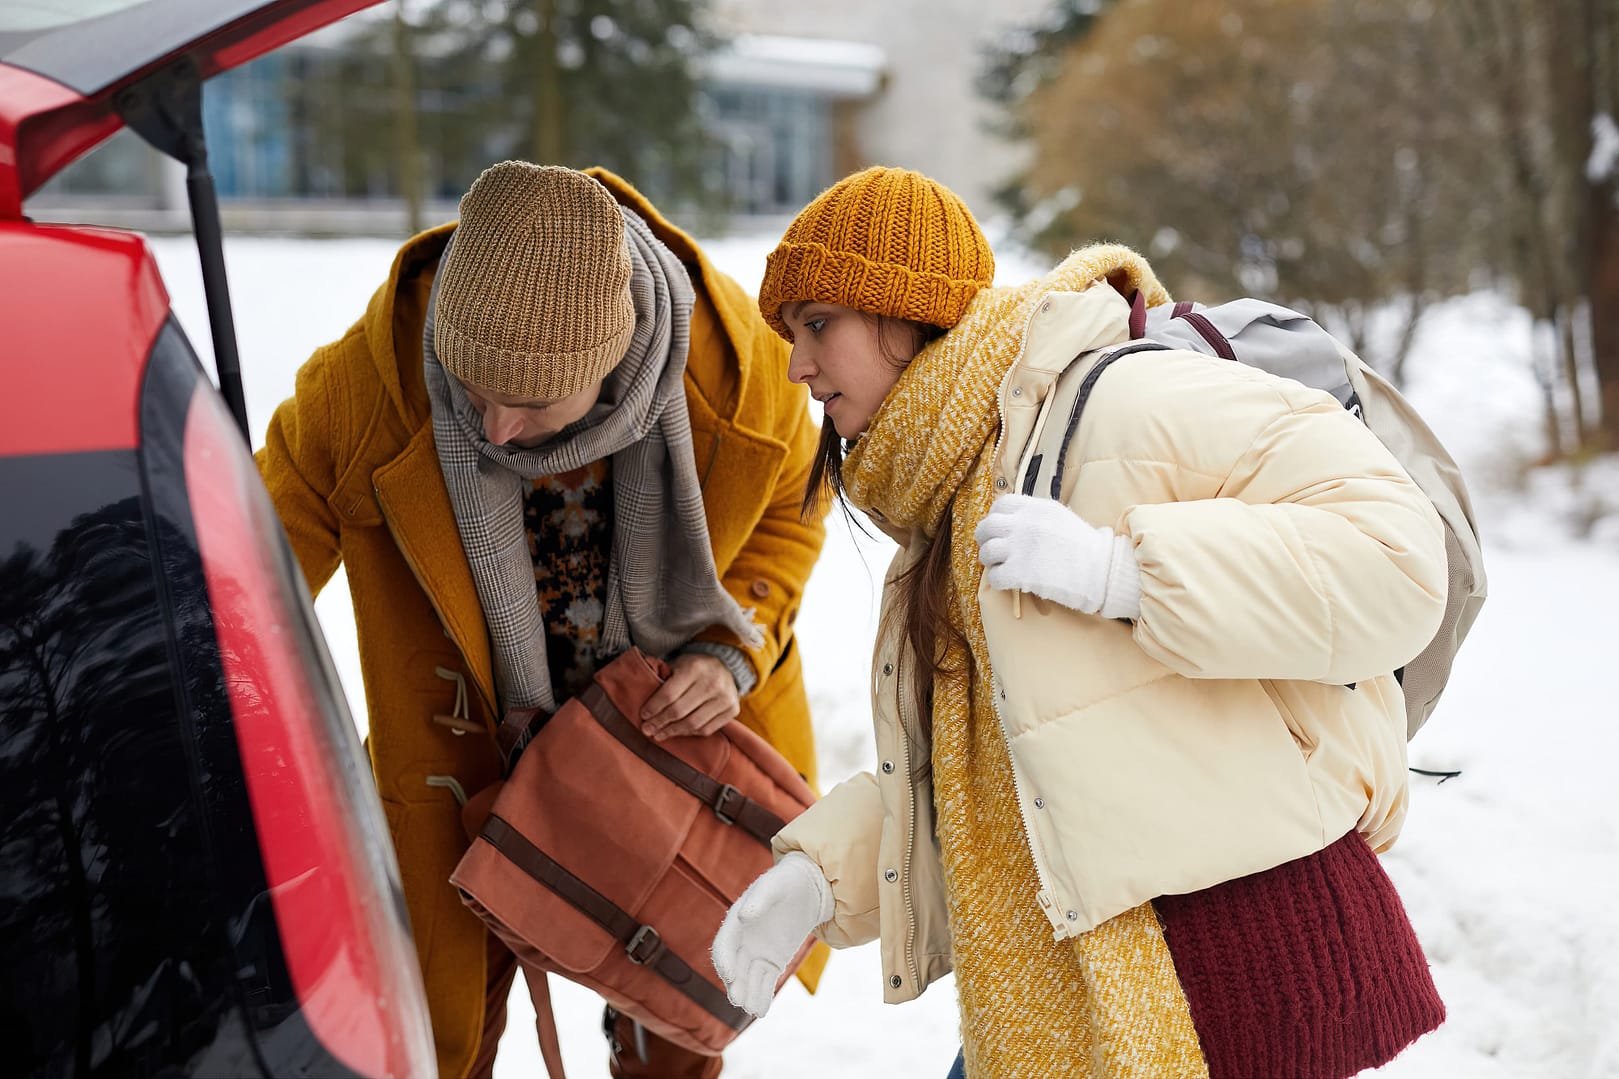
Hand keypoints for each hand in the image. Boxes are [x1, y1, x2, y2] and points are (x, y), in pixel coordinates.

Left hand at [639, 653, 739, 741]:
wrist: (726, 667)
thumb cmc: (695, 668)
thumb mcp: (678, 665)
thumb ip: (663, 678)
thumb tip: (640, 697)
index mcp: (695, 668)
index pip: (669, 694)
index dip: (653, 708)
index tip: (643, 715)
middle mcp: (712, 683)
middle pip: (679, 711)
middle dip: (659, 722)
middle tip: (647, 729)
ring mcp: (725, 698)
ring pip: (693, 723)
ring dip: (672, 732)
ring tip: (659, 735)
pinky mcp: (732, 710)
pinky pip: (706, 729)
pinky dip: (689, 733)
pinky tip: (678, 732)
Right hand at [711, 853, 832, 1017]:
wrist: (807, 887)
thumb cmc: (786, 881)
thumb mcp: (774, 884)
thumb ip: (760, 898)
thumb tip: (743, 915)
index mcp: (736, 921)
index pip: (724, 945)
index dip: (725, 960)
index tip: (729, 975)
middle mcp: (743, 940)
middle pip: (734, 967)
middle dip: (735, 984)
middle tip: (739, 1000)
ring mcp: (757, 952)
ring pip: (748, 979)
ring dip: (747, 994)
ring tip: (751, 1010)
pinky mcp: (772, 961)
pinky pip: (765, 982)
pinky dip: (762, 996)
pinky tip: (760, 1012)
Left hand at [974, 493, 1141, 618]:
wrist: (1102, 570)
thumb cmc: (1085, 547)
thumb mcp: (1059, 517)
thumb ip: (1035, 515)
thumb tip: (1014, 520)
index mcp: (1034, 508)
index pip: (1000, 505)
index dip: (995, 518)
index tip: (1000, 530)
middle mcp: (1023, 524)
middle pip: (987, 527)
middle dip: (985, 540)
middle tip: (993, 551)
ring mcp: (1020, 548)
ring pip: (986, 552)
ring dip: (990, 561)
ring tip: (1001, 567)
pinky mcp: (1019, 572)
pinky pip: (994, 577)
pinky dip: (998, 581)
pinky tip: (1009, 583)